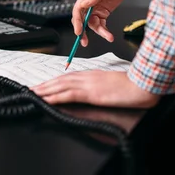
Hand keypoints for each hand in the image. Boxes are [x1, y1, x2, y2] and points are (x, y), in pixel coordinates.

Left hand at [31, 70, 159, 108]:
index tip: (43, 85)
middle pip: (60, 80)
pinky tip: (46, 100)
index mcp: (92, 75)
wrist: (143, 84)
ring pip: (60, 86)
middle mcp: (87, 77)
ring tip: (33, 94)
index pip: (68, 78)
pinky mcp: (91, 93)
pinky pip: (69, 95)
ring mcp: (88, 84)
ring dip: (45, 90)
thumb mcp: (112, 85)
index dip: (53, 82)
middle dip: (44, 85)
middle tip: (30, 89)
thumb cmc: (132, 86)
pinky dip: (55, 97)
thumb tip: (95, 92)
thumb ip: (101, 87)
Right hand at [72, 0, 134, 46]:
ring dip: (99, 32)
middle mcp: (89, 3)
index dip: (77, 22)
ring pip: (92, 24)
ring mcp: (95, 9)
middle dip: (82, 31)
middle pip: (82, 20)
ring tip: (108, 37)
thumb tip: (85, 4)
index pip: (78, 10)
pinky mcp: (102, 13)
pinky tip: (109, 35)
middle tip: (84, 41)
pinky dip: (104, 31)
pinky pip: (101, 24)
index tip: (78, 31)